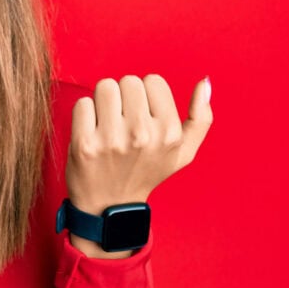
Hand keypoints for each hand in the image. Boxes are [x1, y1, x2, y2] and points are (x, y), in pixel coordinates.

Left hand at [66, 74, 212, 219]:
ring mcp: (111, 140)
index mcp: (169, 133)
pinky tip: (91, 132)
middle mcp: (142, 136)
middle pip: (128, 81)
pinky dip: (85, 114)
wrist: (109, 206)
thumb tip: (205, 82)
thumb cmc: (146, 172)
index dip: (146, 95)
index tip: (143, 116)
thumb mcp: (183, 152)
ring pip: (105, 87)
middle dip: (124, 97)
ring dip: (103, 102)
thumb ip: (201, 117)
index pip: (153, 81)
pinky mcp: (84, 144)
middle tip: (122, 122)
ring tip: (107, 125)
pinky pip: (83, 104)